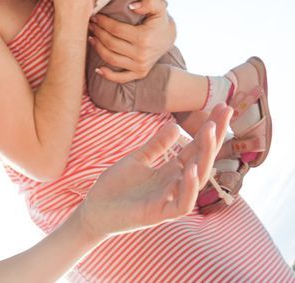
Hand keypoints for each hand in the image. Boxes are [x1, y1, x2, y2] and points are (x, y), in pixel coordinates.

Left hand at [77, 104, 229, 237]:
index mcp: (171, 171)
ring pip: (198, 179)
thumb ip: (157, 145)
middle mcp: (176, 184)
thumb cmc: (117, 187)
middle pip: (202, 159)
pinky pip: (182, 204)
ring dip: (205, 156)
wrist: (95, 211)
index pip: (196, 147)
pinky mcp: (159, 214)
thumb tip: (175, 125)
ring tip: (211, 131)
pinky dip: (188, 188)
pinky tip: (190, 169)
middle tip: (226, 110)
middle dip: (214, 136)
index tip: (222, 106)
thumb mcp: (137, 159)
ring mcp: (169, 199)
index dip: (209, 129)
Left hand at [89, 0, 174, 82]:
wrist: (170, 38)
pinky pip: (121, 78)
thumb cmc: (160, 21)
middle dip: (98, 32)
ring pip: (111, 58)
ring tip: (91, 37)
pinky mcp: (140, 73)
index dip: (103, 22)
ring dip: (98, 48)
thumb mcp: (160, 8)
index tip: (95, 16)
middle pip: (111, 43)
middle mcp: (141, 54)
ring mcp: (140, 66)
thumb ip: (149, 2)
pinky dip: (108, 75)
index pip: (116, 29)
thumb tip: (132, 5)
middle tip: (91, 24)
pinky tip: (98, 69)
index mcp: (144, 38)